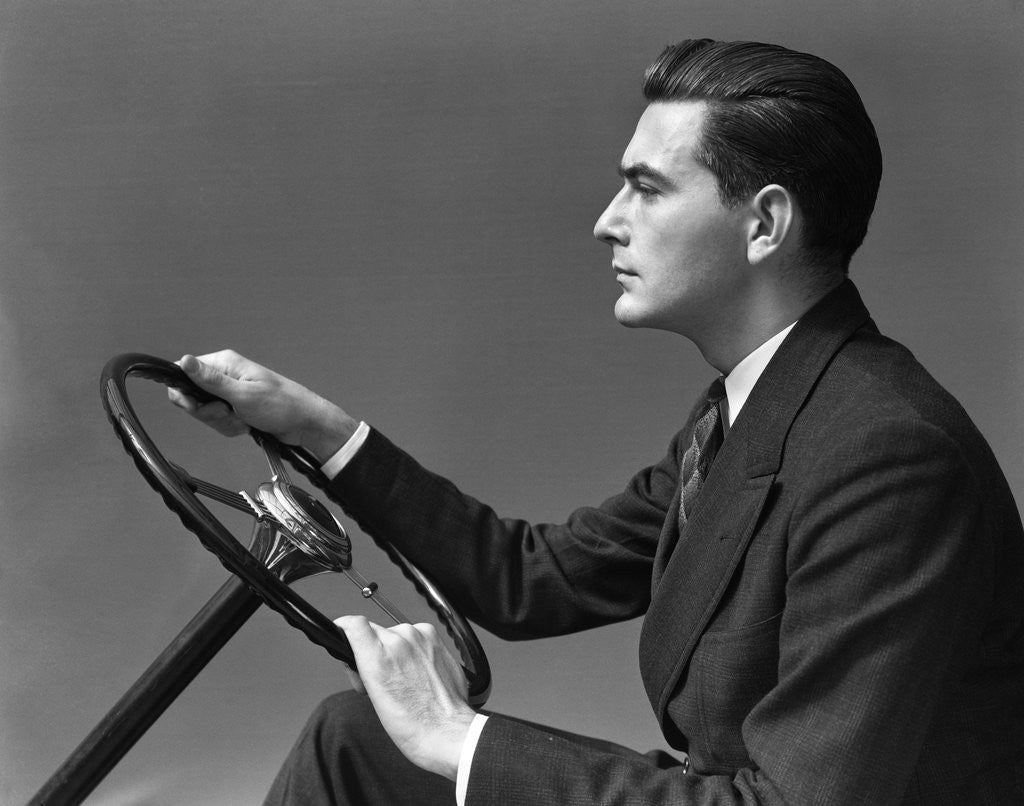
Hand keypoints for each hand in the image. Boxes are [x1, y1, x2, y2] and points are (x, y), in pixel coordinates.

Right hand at [168, 350, 358, 460]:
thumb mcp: (242, 394)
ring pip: (207, 412)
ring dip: (224, 422)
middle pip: (193, 397)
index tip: (198, 406)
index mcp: (224, 363)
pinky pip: (220, 421)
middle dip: (210, 413)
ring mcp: (230, 392)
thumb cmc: (281, 405)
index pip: (183, 373)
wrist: (304, 423)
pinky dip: (232, 427)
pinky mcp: (236, 407)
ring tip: (245, 420)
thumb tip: (184, 360)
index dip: (184, 393)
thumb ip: (210, 380)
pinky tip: (248, 425)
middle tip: (230, 413)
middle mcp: (225, 375)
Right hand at [336, 615, 476, 780]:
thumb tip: (357, 656)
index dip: (345, 626)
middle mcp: (400, 641)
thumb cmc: (411, 724)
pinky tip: (418, 670)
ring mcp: (420, 637)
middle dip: (373, 649)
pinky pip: (416, 636)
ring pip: (396, 633)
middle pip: (375, 631)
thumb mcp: (374, 697)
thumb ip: (362, 668)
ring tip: (404, 676)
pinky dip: (413, 648)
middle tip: (380, 674)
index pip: (354, 624)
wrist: (445, 730)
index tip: (343, 630)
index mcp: (379, 657)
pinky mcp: (436, 639)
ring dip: (395, 649)